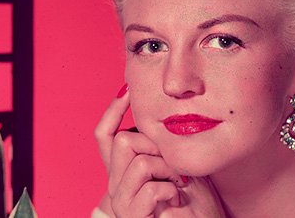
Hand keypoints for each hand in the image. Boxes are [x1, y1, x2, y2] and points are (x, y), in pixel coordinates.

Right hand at [94, 85, 225, 216]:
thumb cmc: (191, 197)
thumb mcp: (174, 162)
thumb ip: (161, 144)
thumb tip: (160, 108)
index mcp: (122, 170)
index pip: (104, 134)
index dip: (112, 110)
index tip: (128, 89)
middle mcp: (115, 185)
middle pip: (122, 141)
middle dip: (155, 144)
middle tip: (173, 161)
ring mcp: (122, 202)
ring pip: (140, 163)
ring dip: (168, 170)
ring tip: (179, 182)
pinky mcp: (132, 216)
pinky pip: (151, 189)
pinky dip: (171, 191)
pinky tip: (177, 198)